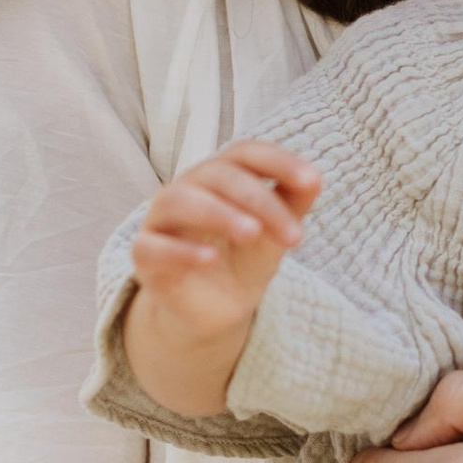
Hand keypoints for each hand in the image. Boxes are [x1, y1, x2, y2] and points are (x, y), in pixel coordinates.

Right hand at [125, 139, 318, 402]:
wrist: (215, 310)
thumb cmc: (244, 259)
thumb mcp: (275, 234)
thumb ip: (292, 205)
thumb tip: (317, 179)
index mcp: (221, 174)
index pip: (246, 152)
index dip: (278, 161)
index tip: (312, 182)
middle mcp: (188, 187)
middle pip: (219, 176)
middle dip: (260, 201)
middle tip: (294, 236)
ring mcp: (161, 219)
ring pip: (180, 200)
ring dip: (218, 214)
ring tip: (252, 234)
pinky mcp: (145, 254)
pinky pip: (153, 246)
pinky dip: (181, 251)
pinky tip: (210, 259)